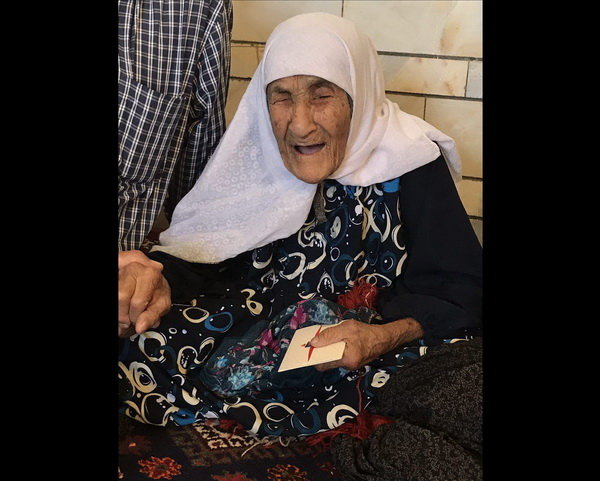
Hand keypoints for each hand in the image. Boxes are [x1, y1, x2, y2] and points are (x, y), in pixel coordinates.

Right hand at [118, 250, 171, 335]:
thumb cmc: (157, 291)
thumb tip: (141, 326)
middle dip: (124, 313)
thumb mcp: (162, 304)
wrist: (152, 279)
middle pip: (121, 296)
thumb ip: (152, 316)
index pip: (137, 301)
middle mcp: (134, 267)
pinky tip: (123, 306)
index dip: (135, 315)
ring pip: (116, 294)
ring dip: (119, 308)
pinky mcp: (117, 271)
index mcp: (150, 274)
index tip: (136, 321)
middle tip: (128, 319)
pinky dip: (118, 304)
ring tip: (126, 312)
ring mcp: (122, 269)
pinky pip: (114, 291)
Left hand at [309, 317, 423, 370]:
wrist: (384, 338)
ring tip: (322, 340)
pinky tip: (332, 341)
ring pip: (331, 359)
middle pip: (325, 362)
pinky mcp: (352, 362)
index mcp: (346, 359)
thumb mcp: (347, 328)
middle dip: (318, 353)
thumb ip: (330, 335)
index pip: (322, 363)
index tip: (305, 348)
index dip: (312, 356)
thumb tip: (313, 343)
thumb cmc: (366, 332)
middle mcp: (347, 366)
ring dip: (326, 351)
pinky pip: (337, 357)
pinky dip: (333, 350)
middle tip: (312, 342)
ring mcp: (349, 366)